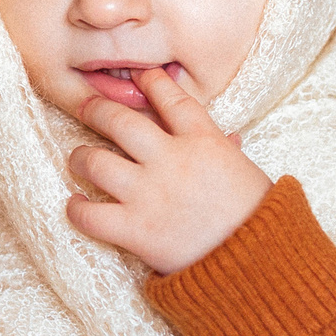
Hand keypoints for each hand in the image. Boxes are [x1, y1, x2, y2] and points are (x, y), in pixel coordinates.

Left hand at [65, 65, 272, 274]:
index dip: (150, 81)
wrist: (258, 261)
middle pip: (119, 121)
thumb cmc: (257, 216)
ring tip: (78, 159)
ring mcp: (148, 194)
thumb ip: (227, 153)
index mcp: (204, 141)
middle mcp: (171, 160)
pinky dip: (76, 209)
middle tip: (86, 108)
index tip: (138, 74)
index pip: (170, 98)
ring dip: (79, 158)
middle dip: (96, 110)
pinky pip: (89, 215)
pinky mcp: (135, 230)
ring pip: (95, 162)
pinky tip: (77, 203)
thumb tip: (230, 138)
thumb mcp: (246, 174)